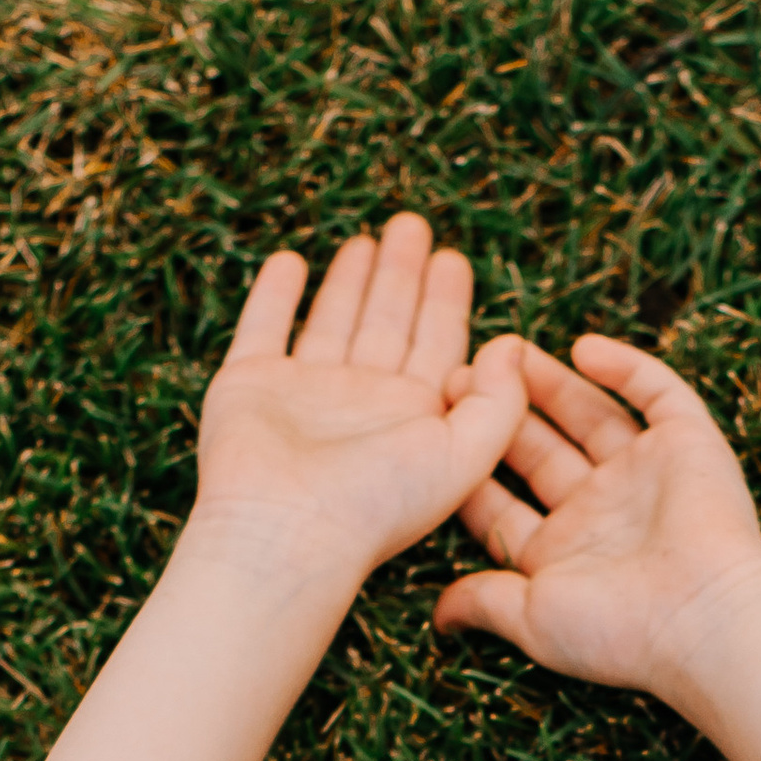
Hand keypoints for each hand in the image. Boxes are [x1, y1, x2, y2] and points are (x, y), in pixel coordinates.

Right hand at [195, 215, 526, 580]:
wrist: (287, 534)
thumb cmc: (378, 506)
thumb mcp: (463, 457)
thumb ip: (499, 402)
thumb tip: (511, 343)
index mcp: (412, 417)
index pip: (436, 345)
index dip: (446, 302)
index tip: (453, 258)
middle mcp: (360, 402)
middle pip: (387, 323)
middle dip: (401, 275)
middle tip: (412, 226)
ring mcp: (302, 393)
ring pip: (333, 320)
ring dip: (350, 280)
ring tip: (366, 240)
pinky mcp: (248, 386)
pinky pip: (263, 328)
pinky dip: (274, 296)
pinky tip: (288, 263)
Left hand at [433, 335, 760, 696]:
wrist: (708, 618)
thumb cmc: (620, 629)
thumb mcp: (532, 617)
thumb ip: (483, 602)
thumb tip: (438, 618)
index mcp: (564, 553)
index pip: (503, 504)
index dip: (467, 471)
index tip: (427, 432)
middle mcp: (602, 512)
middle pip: (540, 451)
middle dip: (500, 416)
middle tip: (457, 374)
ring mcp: (646, 476)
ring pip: (590, 415)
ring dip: (551, 383)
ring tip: (509, 351)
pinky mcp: (689, 446)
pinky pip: (656, 394)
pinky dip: (625, 368)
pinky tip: (584, 348)